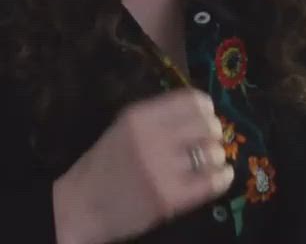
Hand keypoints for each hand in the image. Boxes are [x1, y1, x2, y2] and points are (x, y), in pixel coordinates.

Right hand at [52, 88, 232, 243]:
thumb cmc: (105, 166)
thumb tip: (200, 114)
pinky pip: (212, 183)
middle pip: (207, 125)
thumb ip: (157, 119)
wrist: (82, 206)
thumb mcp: (124, 129)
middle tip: (209, 143)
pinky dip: (222, 178)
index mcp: (139, 115)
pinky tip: (220, 177)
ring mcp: (161, 169)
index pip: (192, 100)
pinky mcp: (169, 198)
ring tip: (209, 164)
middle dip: (215, 134)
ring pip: (213, 153)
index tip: (206, 119)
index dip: (206, 110)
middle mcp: (151, 138)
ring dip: (217, 158)